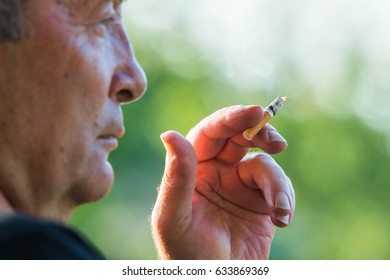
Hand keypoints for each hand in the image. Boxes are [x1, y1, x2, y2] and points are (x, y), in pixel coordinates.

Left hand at [151, 105, 294, 258]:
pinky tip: (281, 220)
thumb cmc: (185, 255)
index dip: (231, 118)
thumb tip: (169, 133)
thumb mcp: (174, 218)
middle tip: (277, 143)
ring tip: (279, 210)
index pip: (210, 132)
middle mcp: (216, 171)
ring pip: (265, 164)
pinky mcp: (261, 202)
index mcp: (192, 168)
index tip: (254, 113)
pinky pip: (280, 188)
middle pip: (240, 137)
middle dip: (261, 134)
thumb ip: (176, 177)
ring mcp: (240, 185)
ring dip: (277, 184)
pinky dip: (285, 200)